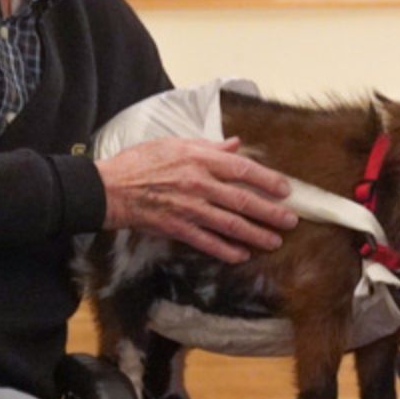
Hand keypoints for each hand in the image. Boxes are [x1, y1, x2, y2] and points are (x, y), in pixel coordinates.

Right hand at [97, 137, 295, 261]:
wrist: (108, 188)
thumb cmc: (140, 162)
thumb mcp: (175, 143)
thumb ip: (208, 146)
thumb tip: (235, 144)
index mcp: (199, 159)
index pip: (243, 170)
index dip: (268, 180)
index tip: (286, 190)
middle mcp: (198, 184)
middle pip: (243, 201)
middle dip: (271, 213)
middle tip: (291, 221)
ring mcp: (189, 208)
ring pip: (231, 225)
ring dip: (256, 235)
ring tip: (274, 242)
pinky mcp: (177, 228)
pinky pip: (208, 242)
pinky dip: (226, 250)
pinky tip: (242, 255)